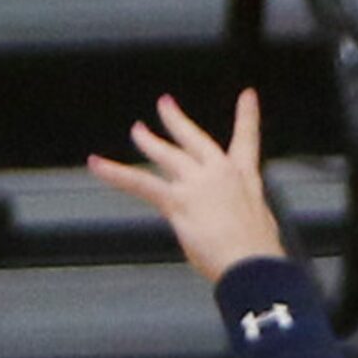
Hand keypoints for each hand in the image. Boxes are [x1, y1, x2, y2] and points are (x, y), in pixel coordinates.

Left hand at [88, 91, 284, 283]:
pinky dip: (116, 173)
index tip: (246, 96)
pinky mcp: (176, 200)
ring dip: (148, 141)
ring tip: (137, 130)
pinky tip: (98, 164)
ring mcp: (195, 184)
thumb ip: (242, 215)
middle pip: (194, 138)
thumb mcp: (260, 224)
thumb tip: (233, 221)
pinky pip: (140, 182)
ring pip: (166, 155)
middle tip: (165, 104)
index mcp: (245, 178)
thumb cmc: (258, 251)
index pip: (247, 140)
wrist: (250, 262)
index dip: (247, 115)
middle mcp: (218, 173)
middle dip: (177, 120)